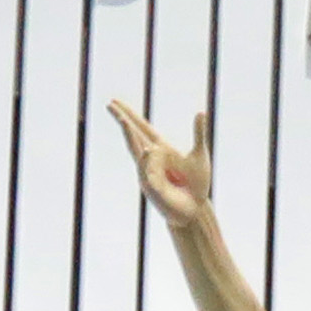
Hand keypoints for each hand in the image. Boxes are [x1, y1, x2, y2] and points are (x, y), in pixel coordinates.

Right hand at [106, 98, 214, 222]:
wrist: (195, 208)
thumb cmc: (197, 184)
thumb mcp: (199, 154)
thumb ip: (198, 133)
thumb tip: (201, 111)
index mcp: (161, 148)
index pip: (142, 127)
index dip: (129, 115)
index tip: (114, 102)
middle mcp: (150, 159)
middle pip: (133, 136)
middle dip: (123, 120)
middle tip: (110, 104)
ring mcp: (147, 172)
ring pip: (139, 151)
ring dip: (132, 136)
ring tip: (126, 122)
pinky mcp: (150, 186)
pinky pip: (149, 171)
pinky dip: (150, 161)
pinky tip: (149, 149)